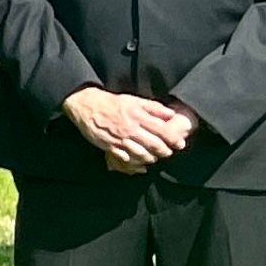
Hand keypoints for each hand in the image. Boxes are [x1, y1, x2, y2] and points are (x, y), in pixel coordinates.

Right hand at [64, 86, 194, 170]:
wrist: (86, 106)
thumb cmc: (112, 103)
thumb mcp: (134, 100)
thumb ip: (153, 108)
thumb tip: (171, 114)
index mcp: (138, 116)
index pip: (163, 130)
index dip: (174, 139)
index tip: (179, 143)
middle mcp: (131, 128)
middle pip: (155, 145)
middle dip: (165, 151)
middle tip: (168, 152)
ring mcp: (120, 139)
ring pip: (142, 154)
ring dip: (151, 158)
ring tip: (154, 157)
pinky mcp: (110, 146)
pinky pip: (126, 158)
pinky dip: (135, 164)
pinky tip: (139, 164)